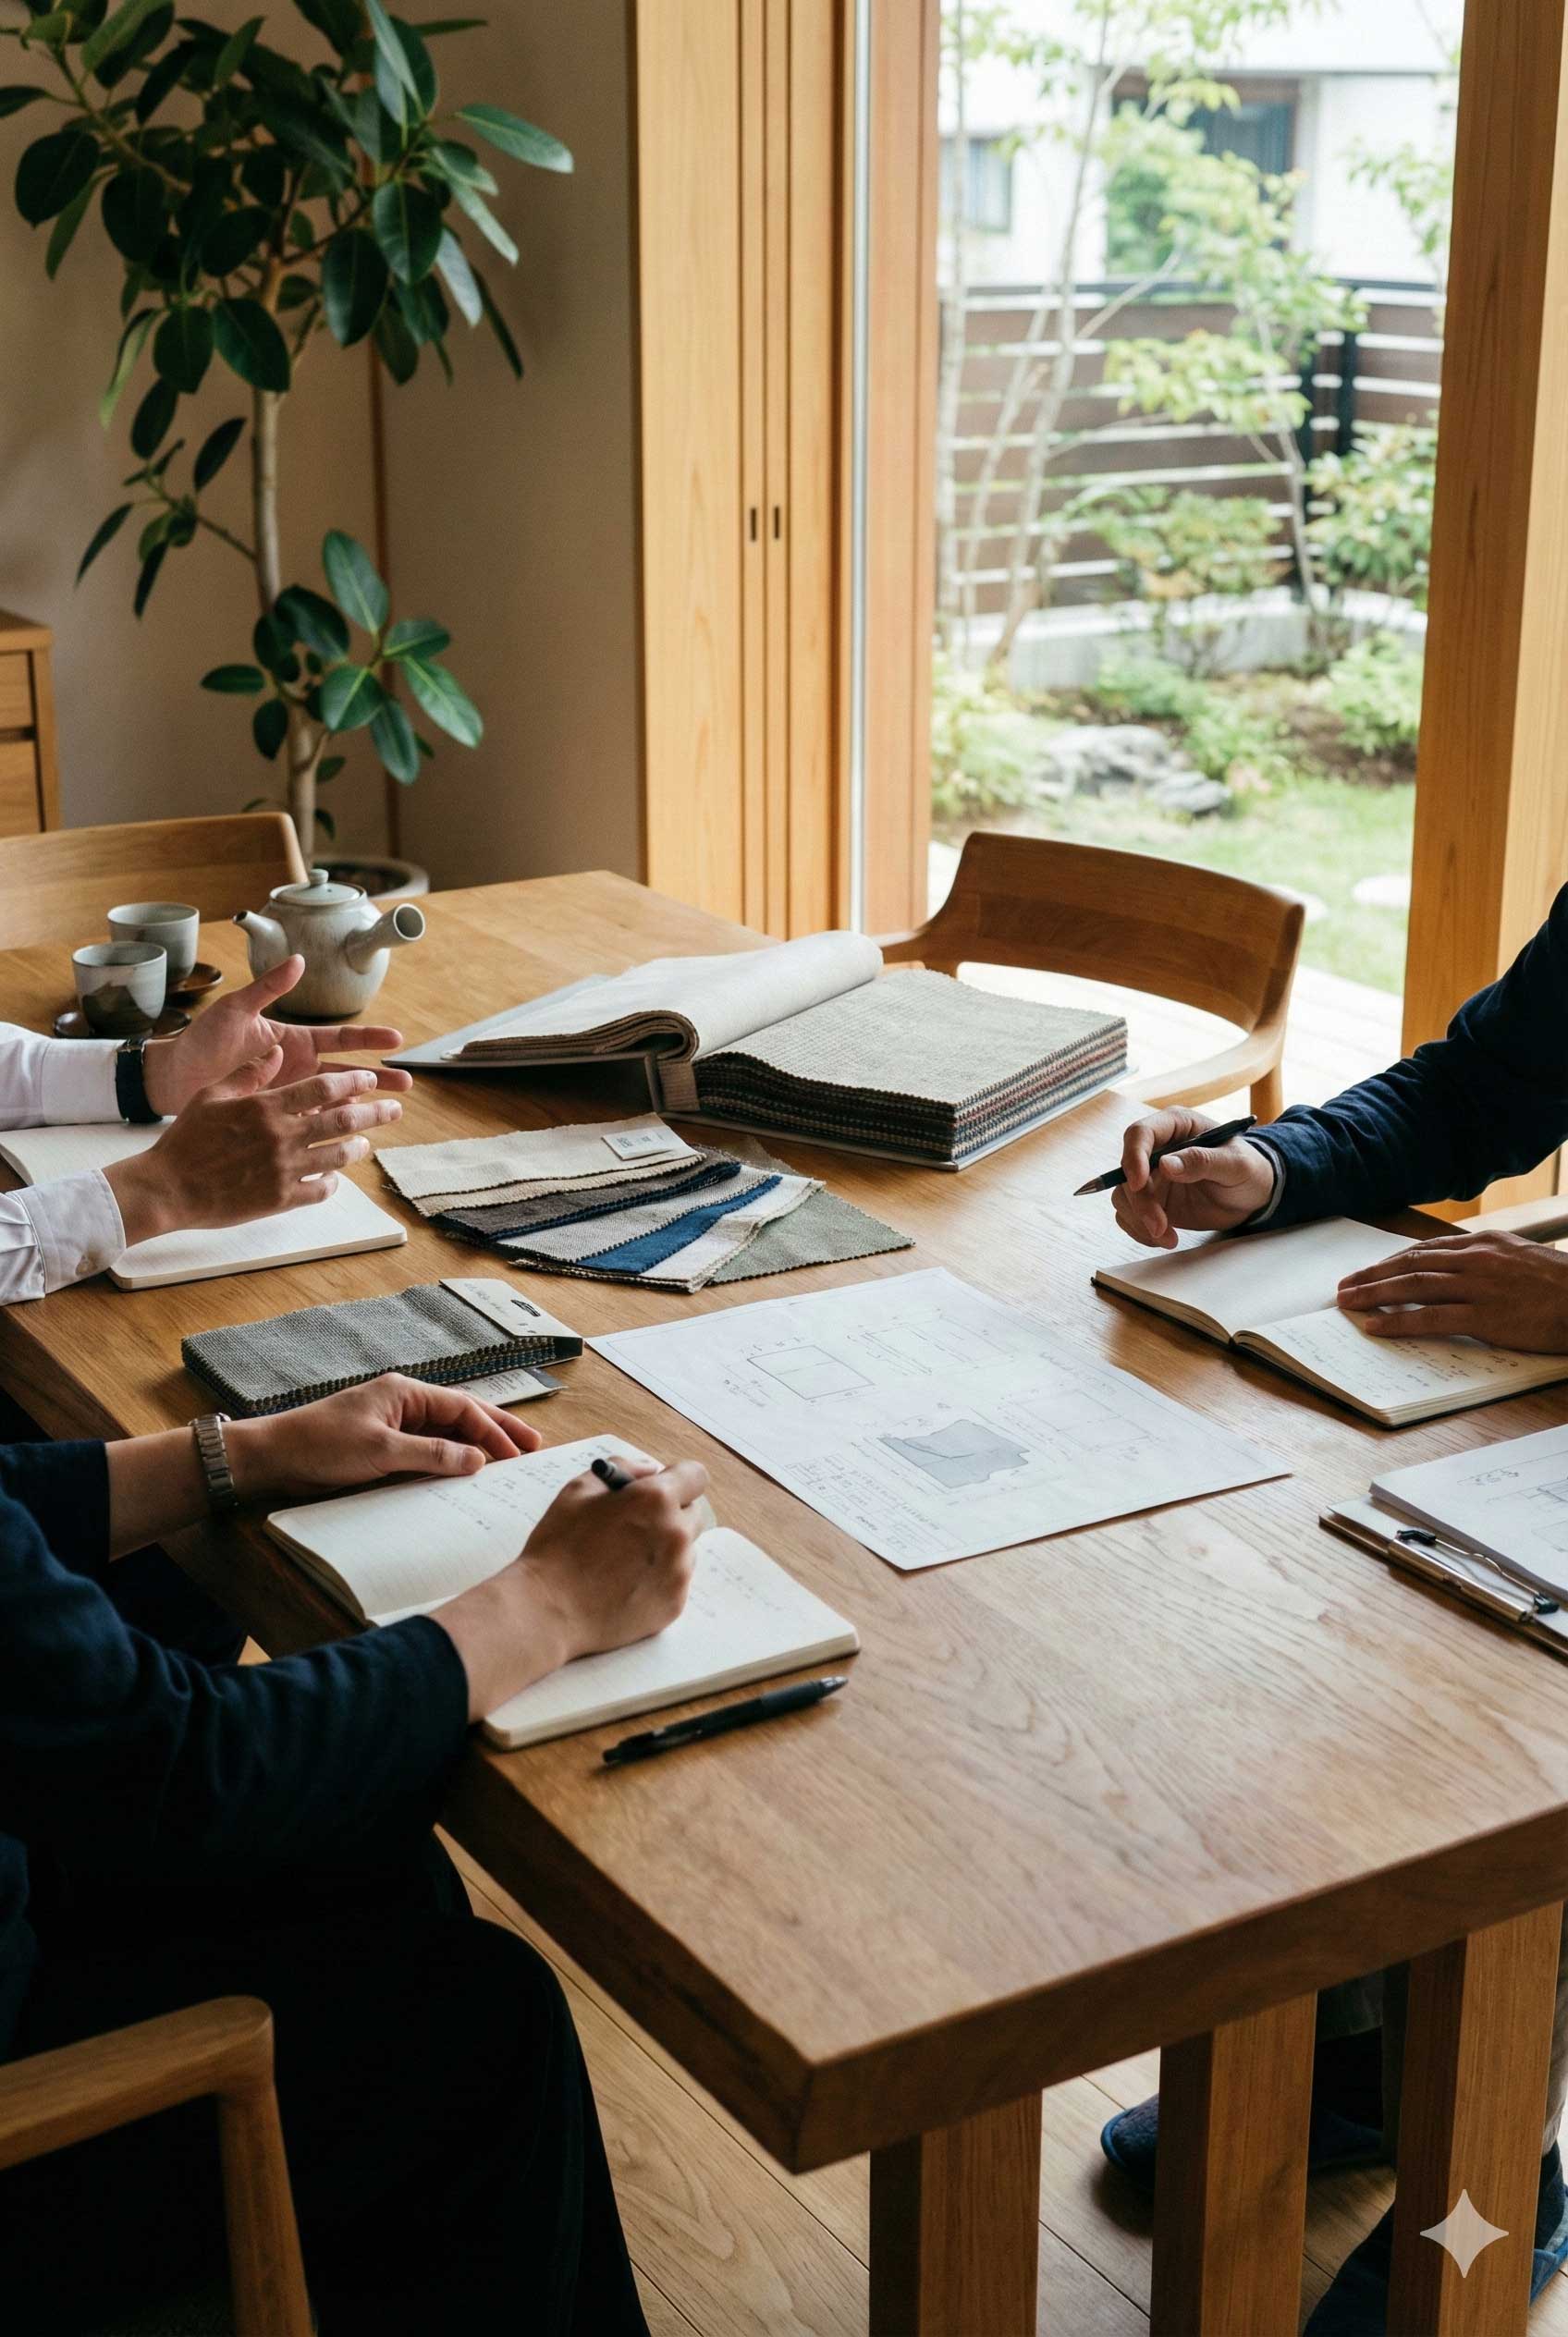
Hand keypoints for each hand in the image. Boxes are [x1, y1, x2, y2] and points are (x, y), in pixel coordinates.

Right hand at [104, 1056, 404, 1243]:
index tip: (371, 1077)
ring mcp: (284, 1170)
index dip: (353, 1081)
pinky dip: (332, 1182)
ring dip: (357, 1147)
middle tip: (395, 1108)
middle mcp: (281, 1136)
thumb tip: (276, 1051)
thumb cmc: (186, 1139)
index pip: (323, 1087)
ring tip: (367, 1143)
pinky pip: (319, 1190)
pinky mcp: (280, 1199)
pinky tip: (335, 1178)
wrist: (169, 1187)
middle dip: (374, 1111)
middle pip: (341, 1119)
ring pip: (337, 1155)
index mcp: (266, 1107)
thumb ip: (250, 1074)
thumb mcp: (213, 1095)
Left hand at [141, 955, 412, 1117]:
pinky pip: (312, 1123)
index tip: (396, 1040)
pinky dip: (332, 1130)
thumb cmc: (201, 1041)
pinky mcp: (278, 1118)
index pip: (341, 1038)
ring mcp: (290, 1094)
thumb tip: (298, 960)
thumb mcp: (235, 1011)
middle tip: (406, 1083)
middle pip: (349, 1073)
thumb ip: (268, 988)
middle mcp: (298, 1068)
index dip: (369, 1039)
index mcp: (294, 1040)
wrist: (173, 1078)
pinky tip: (352, 1137)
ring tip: (390, 1114)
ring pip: (336, 1100)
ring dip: (363, 1106)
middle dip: (379, 1078)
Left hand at [227, 1374, 541, 1503]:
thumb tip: (476, 1459)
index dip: (494, 1430)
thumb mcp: (380, 1451)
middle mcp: (403, 1403)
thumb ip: (431, 1454)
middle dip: (497, 1429)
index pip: (462, 1408)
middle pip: (461, 1414)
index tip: (518, 1453)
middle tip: (532, 1446)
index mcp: (405, 1391)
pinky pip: (427, 1449)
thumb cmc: (320, 1445)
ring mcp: (393, 1424)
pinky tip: (465, 1472)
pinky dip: (451, 1458)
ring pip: (447, 1431)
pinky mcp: (383, 1445)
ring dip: (477, 1445)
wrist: (273, 1458)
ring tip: (508, 1459)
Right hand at [437, 1452, 708, 1718]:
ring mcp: (679, 1573)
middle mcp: (677, 1534)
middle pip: (693, 1514)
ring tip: (624, 1561)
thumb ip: (621, 1468)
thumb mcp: (579, 1489)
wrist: (547, 1610)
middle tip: (636, 1526)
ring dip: (665, 1548)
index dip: (677, 1478)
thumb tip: (649, 1470)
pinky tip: (625, 1585)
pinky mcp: (674, 1604)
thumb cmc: (558, 1547)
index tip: (661, 1487)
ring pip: (685, 1550)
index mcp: (656, 1500)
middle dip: (671, 1513)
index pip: (695, 1476)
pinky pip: (676, 1582)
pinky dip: (658, 1580)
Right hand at [1111, 1108, 1276, 1248]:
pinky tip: (1165, 1238)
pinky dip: (1140, 1230)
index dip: (1133, 1157)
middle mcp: (1157, 1149)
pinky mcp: (1152, 1200)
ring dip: (1139, 1220)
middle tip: (1160, 1226)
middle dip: (1140, 1202)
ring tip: (1167, 1237)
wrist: (1253, 1196)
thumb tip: (1166, 1164)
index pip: (1140, 1134)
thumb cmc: (1249, 1170)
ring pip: (1124, 1196)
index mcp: (1176, 1126)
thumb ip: (1202, 1161)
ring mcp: (1152, 1176)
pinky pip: (1130, 1215)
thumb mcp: (1236, 1164)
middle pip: (1127, 1171)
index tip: (1138, 1184)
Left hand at [1337, 1232, 1567, 1349]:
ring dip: (1374, 1294)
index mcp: (1484, 1244)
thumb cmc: (1561, 1285)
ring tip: (1348, 1303)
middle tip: (1343, 1286)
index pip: (1425, 1250)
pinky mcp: (1486, 1317)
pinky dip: (1399, 1320)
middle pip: (1411, 1264)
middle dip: (1372, 1275)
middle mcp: (1477, 1260)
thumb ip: (1487, 1262)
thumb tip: (1457, 1271)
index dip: (1391, 1262)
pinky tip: (1376, 1326)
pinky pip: (1431, 1318)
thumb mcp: (1521, 1259)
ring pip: (1413, 1286)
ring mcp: (1480, 1287)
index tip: (1368, 1271)